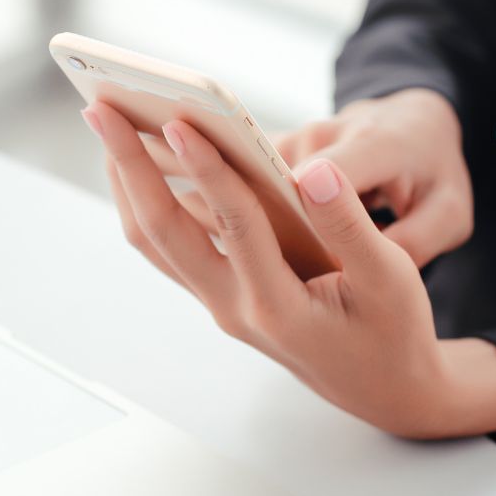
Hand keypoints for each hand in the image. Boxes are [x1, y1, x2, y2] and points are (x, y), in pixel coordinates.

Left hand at [85, 100, 495, 438]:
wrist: (380, 387)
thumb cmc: (393, 329)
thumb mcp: (392, 278)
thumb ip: (350, 224)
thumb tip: (311, 170)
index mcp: (279, 306)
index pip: (235, 226)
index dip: (208, 170)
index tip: (179, 121)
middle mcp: (235, 308)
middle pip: (163, 232)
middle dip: (131, 166)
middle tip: (102, 108)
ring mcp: (219, 304)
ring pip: (153, 240)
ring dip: (127, 182)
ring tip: (109, 124)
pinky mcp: (217, 294)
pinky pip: (166, 245)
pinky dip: (146, 199)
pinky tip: (139, 160)